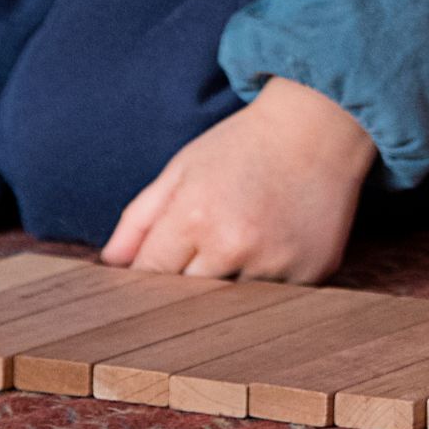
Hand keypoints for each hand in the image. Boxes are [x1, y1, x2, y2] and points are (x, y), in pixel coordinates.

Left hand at [103, 77, 378, 281]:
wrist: (318, 125)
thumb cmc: (244, 144)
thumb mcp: (182, 169)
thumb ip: (139, 219)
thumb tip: (110, 264)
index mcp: (194, 215)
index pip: (151, 275)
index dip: (151, 272)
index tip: (159, 265)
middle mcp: (234, 243)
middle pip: (188, 297)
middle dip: (187, 281)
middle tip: (203, 251)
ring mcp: (276, 261)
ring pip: (233, 303)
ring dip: (230, 283)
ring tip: (245, 240)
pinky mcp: (310, 272)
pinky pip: (276, 298)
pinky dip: (269, 283)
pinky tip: (276, 245)